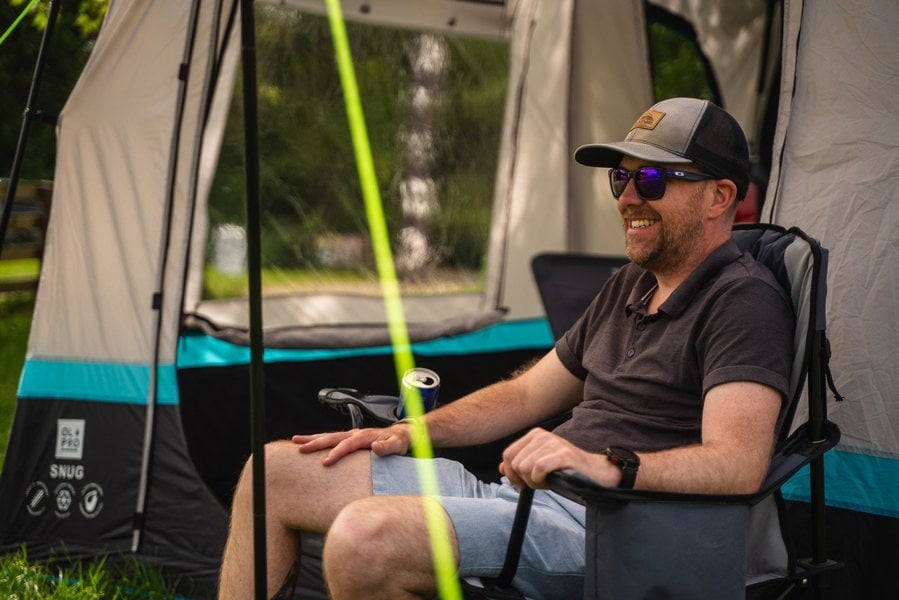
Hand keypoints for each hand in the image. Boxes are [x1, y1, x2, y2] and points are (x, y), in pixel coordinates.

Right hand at [292, 423, 411, 466]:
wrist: (401, 434)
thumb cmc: (399, 442)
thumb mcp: (397, 445)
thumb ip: (387, 447)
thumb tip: (376, 446)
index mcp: (365, 436)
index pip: (348, 445)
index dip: (336, 453)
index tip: (325, 462)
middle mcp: (355, 433)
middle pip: (332, 437)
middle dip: (315, 443)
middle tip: (300, 448)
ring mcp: (351, 435)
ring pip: (329, 436)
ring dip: (312, 439)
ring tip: (296, 441)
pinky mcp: (349, 438)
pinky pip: (331, 439)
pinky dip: (319, 440)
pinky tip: (308, 444)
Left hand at [499, 427, 619, 488]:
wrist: (594, 473)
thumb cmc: (566, 470)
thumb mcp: (539, 466)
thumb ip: (520, 465)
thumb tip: (501, 468)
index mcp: (535, 435)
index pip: (508, 454)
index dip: (511, 473)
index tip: (521, 483)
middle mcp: (542, 435)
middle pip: (515, 463)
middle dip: (524, 479)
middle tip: (539, 482)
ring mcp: (553, 443)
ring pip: (525, 467)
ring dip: (534, 481)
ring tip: (547, 481)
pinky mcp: (562, 454)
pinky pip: (538, 469)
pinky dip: (541, 480)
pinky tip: (551, 481)